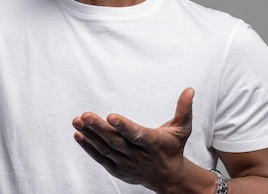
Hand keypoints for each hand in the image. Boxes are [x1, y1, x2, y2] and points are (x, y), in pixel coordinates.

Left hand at [72, 88, 194, 192]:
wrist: (169, 178)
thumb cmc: (173, 148)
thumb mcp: (182, 129)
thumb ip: (184, 109)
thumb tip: (189, 89)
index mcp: (153, 143)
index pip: (136, 134)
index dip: (124, 126)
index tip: (111, 116)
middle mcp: (138, 155)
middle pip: (116, 142)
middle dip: (99, 128)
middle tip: (85, 115)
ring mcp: (127, 164)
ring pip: (105, 150)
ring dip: (90, 136)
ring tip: (77, 121)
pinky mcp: (118, 170)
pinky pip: (101, 159)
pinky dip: (89, 148)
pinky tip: (79, 135)